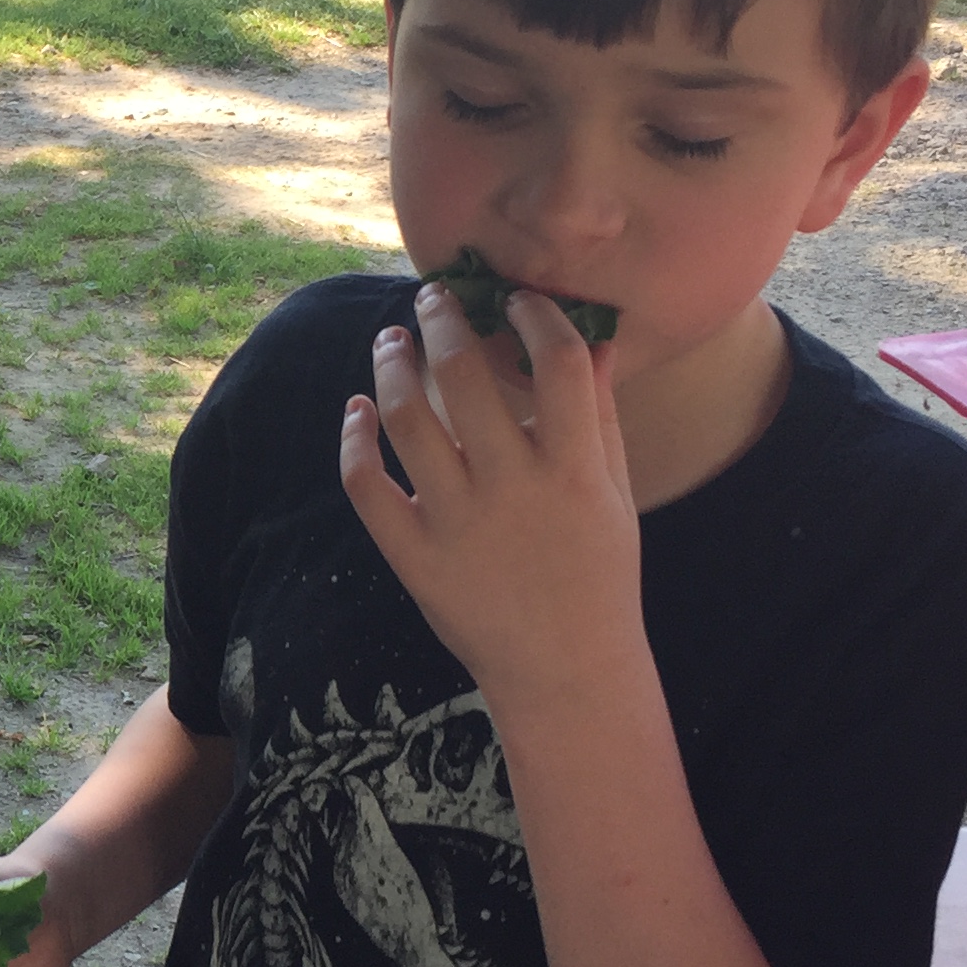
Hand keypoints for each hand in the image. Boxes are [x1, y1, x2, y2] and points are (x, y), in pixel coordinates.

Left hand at [338, 284, 647, 710]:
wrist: (566, 669)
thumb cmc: (598, 574)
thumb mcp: (612, 492)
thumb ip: (599, 415)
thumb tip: (595, 340)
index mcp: (573, 469)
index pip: (556, 362)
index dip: (533, 315)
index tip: (514, 300)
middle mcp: (513, 489)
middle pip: (464, 376)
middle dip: (444, 320)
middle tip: (434, 297)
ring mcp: (457, 524)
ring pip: (406, 420)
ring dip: (391, 367)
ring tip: (392, 341)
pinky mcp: (415, 557)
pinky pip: (367, 486)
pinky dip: (355, 440)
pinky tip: (357, 409)